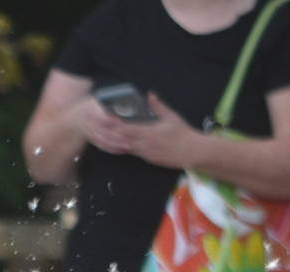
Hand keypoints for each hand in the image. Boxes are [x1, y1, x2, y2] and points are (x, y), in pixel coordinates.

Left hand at [78, 95, 197, 168]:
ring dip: (115, 142)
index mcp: (148, 133)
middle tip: (99, 126)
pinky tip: (118, 145)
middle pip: (121, 140)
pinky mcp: (148, 159)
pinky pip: (133, 153)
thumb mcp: (171, 117)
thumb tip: (150, 94)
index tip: (105, 117)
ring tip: (105, 135)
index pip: (126, 128)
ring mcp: (145, 153)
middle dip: (110, 133)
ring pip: (125, 148)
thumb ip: (158, 106)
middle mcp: (144, 145)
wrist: (191, 153)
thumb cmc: (182, 133)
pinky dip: (124, 148)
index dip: (114, 123)